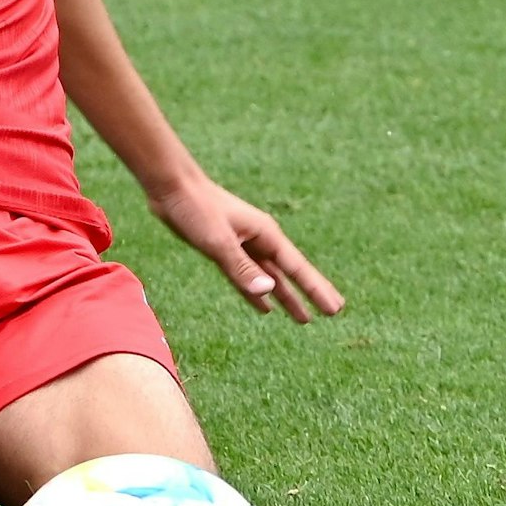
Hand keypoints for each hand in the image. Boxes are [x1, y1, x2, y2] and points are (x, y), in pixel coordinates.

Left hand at [146, 175, 344, 322]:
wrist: (170, 186)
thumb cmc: (196, 207)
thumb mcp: (218, 240)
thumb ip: (241, 267)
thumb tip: (270, 292)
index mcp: (265, 235)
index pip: (297, 269)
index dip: (317, 290)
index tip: (336, 309)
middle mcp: (258, 240)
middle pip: (289, 274)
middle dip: (309, 294)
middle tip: (332, 313)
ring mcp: (241, 244)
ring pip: (269, 278)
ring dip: (285, 297)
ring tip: (303, 319)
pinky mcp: (223, 248)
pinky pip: (246, 276)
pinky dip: (255, 292)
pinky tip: (264, 307)